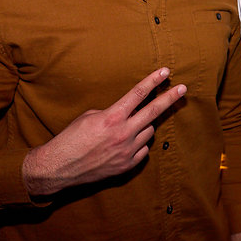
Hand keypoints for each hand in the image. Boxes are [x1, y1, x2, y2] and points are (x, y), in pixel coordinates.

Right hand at [22, 67, 185, 195]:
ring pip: (149, 131)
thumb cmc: (70, 139)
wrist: (58, 168)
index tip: (166, 72)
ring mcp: (127, 150)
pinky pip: (143, 149)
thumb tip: (127, 114)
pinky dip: (139, 143)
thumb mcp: (89, 117)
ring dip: (145, 125)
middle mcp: (123, 133)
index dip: (153, 81)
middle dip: (170, 98)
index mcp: (112, 117)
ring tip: (131, 125)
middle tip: (182, 89)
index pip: (138, 94)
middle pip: (153, 112)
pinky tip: (128, 142)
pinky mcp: (127, 165)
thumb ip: (112, 113)